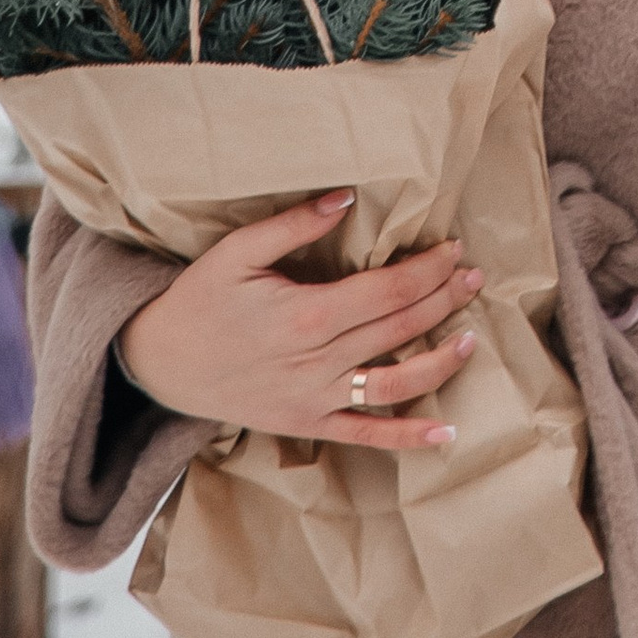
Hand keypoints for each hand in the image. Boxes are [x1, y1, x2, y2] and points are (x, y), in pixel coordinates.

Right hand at [116, 190, 481, 452]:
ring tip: (471, 339)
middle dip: (443, 300)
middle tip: (475, 276)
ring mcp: (315, 399)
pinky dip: (408, 438)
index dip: (428, 270)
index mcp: (307, 315)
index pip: (387, 290)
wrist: (161, 364)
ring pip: (394, 384)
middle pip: (398, 329)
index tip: (454, 249)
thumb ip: (293, 224)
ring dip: (439, 362)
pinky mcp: (308, 425)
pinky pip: (365, 436)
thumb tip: (347, 199)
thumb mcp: (236, 252)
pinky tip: (445, 432)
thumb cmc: (200, 300)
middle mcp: (318, 362)